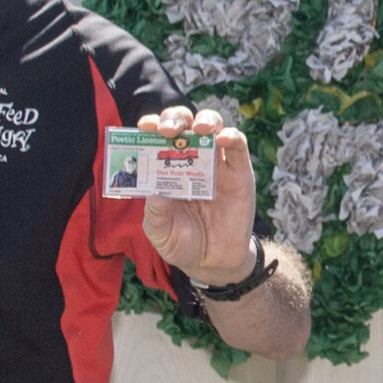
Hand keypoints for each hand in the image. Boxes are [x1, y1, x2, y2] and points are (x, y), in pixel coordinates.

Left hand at [139, 106, 259, 287]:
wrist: (213, 263)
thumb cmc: (182, 243)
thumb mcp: (161, 234)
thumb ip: (155, 216)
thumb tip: (155, 195)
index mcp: (167, 168)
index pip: (158, 137)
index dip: (151, 126)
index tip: (143, 126)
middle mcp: (191, 160)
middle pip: (185, 124)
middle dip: (174, 119)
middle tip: (167, 130)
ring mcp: (216, 164)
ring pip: (213, 126)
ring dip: (204, 121)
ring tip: (197, 130)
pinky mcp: (239, 173)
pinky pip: (238, 146)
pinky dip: (232, 136)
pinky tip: (222, 139)